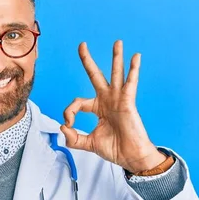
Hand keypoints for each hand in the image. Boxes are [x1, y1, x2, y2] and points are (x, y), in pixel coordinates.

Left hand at [60, 40, 165, 173]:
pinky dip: (133, 70)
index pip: (77, 103)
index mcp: (97, 108)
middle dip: (88, 60)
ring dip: (116, 58)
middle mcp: (107, 100)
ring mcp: (118, 99)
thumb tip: (62, 128)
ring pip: (116, 74)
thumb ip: (73, 138)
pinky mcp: (128, 102)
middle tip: (82, 44)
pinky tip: (136, 57)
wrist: (130, 157)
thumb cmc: (114, 149)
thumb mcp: (88, 144)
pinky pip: (130, 83)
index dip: (69, 112)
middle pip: (95, 76)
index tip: (69, 125)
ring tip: (117, 42)